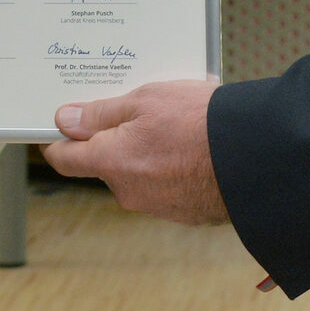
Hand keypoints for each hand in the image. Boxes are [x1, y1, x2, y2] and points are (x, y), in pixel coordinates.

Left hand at [43, 79, 227, 223]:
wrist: (254, 157)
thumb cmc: (198, 122)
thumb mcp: (145, 100)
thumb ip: (101, 113)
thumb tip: (65, 121)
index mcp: (111, 163)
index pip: (65, 159)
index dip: (57, 140)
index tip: (56, 125)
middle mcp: (128, 191)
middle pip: (105, 162)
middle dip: (114, 136)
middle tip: (135, 105)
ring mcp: (156, 205)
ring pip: (136, 172)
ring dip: (145, 149)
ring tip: (173, 120)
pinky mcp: (183, 210)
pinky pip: (163, 183)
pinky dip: (169, 164)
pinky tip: (190, 142)